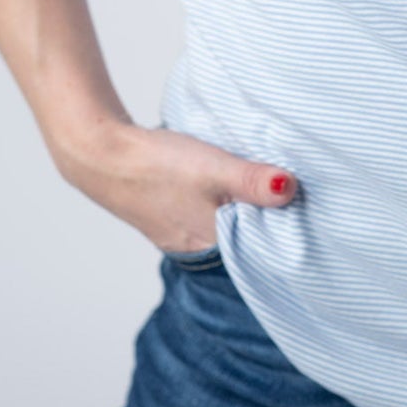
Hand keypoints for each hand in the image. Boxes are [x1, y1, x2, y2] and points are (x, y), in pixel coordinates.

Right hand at [50, 117, 297, 253]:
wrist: (100, 155)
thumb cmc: (157, 164)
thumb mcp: (214, 168)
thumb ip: (252, 181)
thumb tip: (292, 190)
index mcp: (212, 244)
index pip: (259, 252)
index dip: (282, 235)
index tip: (306, 218)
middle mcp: (196, 246)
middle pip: (244, 240)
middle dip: (266, 224)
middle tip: (295, 203)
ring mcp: (179, 232)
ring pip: (225, 227)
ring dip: (242, 212)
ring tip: (266, 192)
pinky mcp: (167, 214)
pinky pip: (206, 216)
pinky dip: (220, 205)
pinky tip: (226, 187)